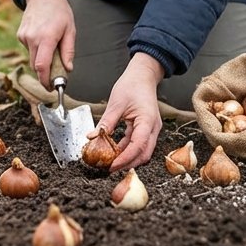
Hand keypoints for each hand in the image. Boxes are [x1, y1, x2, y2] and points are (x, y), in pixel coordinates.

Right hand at [18, 0, 75, 89]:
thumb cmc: (60, 12)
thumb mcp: (70, 30)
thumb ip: (68, 51)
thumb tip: (68, 69)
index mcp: (47, 37)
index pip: (42, 65)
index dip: (45, 79)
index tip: (51, 87)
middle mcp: (32, 38)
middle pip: (36, 65)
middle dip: (45, 73)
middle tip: (56, 75)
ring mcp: (24, 36)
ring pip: (32, 58)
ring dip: (42, 60)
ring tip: (52, 47)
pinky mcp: (20, 35)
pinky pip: (29, 49)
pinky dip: (37, 50)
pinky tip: (43, 38)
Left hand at [97, 53, 164, 172]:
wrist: (143, 76)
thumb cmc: (133, 85)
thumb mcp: (116, 103)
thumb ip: (106, 122)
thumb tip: (93, 137)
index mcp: (147, 121)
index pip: (138, 146)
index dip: (124, 159)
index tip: (110, 166)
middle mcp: (153, 128)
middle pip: (144, 154)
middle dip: (127, 164)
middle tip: (109, 168)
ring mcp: (151, 129)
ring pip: (142, 152)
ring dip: (128, 159)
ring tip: (110, 162)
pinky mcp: (146, 129)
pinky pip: (138, 144)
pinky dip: (127, 151)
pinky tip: (114, 152)